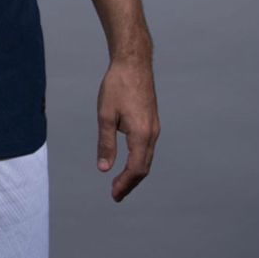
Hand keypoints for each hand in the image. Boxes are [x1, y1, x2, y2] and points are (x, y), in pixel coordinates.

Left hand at [96, 55, 159, 201]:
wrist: (133, 63)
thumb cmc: (117, 86)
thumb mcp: (105, 115)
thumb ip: (106, 143)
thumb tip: (104, 169)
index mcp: (141, 134)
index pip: (136, 169)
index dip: (125, 184)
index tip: (114, 195)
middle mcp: (152, 134)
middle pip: (144, 167)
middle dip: (130, 183)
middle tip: (116, 194)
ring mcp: (154, 127)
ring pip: (147, 158)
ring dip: (135, 172)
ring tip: (120, 182)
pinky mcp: (152, 121)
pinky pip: (148, 147)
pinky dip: (139, 159)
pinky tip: (129, 160)